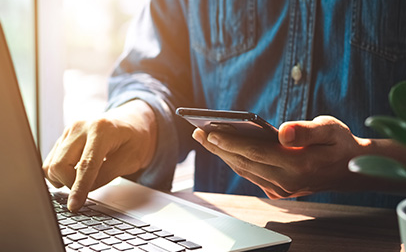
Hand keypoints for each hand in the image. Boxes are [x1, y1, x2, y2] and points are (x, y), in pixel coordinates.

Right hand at [43, 100, 156, 210]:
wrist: (131, 122)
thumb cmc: (135, 139)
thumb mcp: (131, 159)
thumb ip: (107, 174)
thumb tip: (84, 190)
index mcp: (101, 129)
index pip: (86, 164)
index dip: (79, 188)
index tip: (74, 205)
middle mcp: (80, 127)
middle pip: (60, 165)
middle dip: (71, 184)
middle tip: (89, 186)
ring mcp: (68, 131)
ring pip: (51, 165)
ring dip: (64, 179)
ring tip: (85, 177)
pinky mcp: (62, 138)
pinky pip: (51, 162)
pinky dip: (60, 173)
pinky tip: (76, 172)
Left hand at [192, 116, 372, 198]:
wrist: (349, 170)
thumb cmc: (339, 144)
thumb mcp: (330, 129)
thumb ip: (307, 131)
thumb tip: (283, 132)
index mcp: (298, 166)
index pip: (255, 153)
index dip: (231, 142)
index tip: (210, 132)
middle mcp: (287, 182)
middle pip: (244, 162)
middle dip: (218, 147)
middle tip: (198, 133)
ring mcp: (281, 190)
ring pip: (244, 170)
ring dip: (223, 155)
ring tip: (205, 138)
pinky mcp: (278, 191)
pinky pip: (251, 175)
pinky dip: (236, 162)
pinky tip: (224, 149)